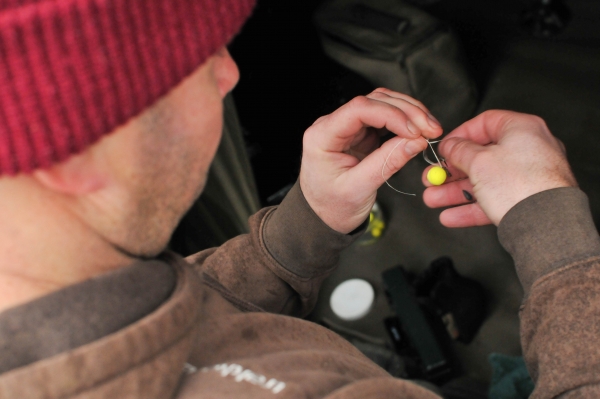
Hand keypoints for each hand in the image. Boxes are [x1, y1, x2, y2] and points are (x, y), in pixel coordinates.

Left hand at [300, 88, 442, 233]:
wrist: (324, 216)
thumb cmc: (333, 206)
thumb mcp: (359, 189)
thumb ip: (386, 163)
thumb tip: (417, 141)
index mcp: (322, 136)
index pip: (359, 109)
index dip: (391, 115)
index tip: (415, 132)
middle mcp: (333, 125)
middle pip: (374, 101)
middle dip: (407, 112)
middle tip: (432, 129)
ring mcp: (348, 127)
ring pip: (382, 104)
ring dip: (410, 112)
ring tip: (431, 129)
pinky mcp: (361, 133)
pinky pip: (386, 117)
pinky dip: (405, 121)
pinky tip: (419, 131)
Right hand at [422, 110, 576, 226]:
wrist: (546, 223)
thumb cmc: (521, 185)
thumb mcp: (479, 161)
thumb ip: (459, 150)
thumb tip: (451, 145)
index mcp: (522, 129)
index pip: (485, 123)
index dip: (460, 135)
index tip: (444, 148)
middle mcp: (528, 150)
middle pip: (481, 156)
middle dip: (451, 171)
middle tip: (433, 178)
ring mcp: (528, 177)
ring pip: (483, 181)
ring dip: (454, 191)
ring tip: (433, 199)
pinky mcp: (525, 201)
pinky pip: (492, 200)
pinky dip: (470, 207)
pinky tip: (450, 216)